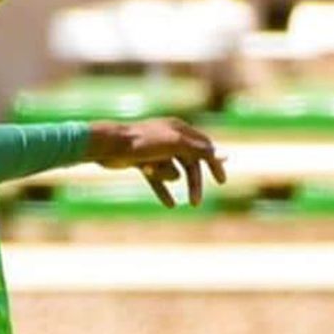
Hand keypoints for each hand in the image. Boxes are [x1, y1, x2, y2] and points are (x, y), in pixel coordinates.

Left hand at [86, 118, 226, 206]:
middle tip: (195, 203)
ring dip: (163, 176)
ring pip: (172, 172)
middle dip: (193, 183)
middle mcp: (169, 138)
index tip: (221, 181)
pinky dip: (163, 190)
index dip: (214, 163)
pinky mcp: (142, 162)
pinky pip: (157, 180)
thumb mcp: (175, 144)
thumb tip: (224, 155)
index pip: (204, 147)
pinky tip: (170, 205)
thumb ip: (199, 150)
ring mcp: (155, 151)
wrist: (109, 146)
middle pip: (190, 164)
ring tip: (149, 169)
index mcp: (179, 129)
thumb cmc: (141, 142)